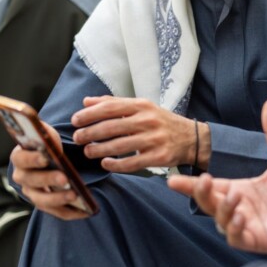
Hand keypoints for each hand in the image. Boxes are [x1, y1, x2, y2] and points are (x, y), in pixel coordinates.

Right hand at [9, 120, 89, 220]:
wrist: (48, 159)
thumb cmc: (47, 145)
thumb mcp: (46, 134)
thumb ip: (45, 133)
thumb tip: (47, 135)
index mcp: (19, 158)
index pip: (21, 159)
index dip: (32, 159)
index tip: (45, 158)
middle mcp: (23, 178)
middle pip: (33, 181)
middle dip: (49, 179)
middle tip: (65, 178)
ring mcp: (33, 193)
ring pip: (42, 200)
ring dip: (58, 199)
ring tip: (75, 195)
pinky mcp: (46, 205)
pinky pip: (57, 212)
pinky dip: (71, 212)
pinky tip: (86, 210)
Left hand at [71, 96, 205, 173]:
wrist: (191, 138)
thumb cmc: (161, 121)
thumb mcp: (141, 107)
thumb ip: (114, 103)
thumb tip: (86, 102)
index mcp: (141, 105)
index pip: (110, 107)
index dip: (90, 114)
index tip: (75, 120)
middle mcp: (148, 120)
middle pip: (111, 127)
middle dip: (89, 133)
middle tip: (77, 138)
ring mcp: (154, 139)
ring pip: (119, 146)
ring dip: (99, 150)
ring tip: (88, 151)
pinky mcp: (158, 157)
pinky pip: (132, 163)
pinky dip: (115, 164)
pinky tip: (105, 164)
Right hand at [167, 99, 266, 253]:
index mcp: (243, 189)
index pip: (210, 187)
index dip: (190, 184)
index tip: (172, 178)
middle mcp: (242, 208)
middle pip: (209, 204)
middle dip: (200, 194)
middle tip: (201, 181)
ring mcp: (249, 226)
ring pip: (221, 222)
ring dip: (222, 210)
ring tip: (232, 197)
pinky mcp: (259, 240)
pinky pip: (237, 238)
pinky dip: (235, 228)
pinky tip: (241, 216)